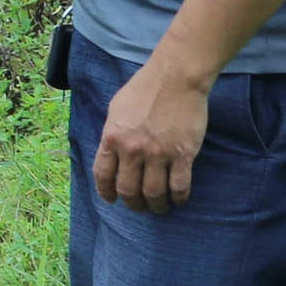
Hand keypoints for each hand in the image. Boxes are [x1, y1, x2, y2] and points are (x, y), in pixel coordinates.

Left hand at [95, 60, 209, 213]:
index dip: (106, 192)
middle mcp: (132, 149)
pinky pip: (179, 186)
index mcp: (112, 137)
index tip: (112, 200)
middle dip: (133, 204)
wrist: (175, 77)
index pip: (103, 175)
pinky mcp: (183, 154)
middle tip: (140, 207)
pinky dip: (178, 198)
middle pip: (128, 190)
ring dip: (156, 206)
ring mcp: (158, 153)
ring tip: (160, 207)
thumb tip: (111, 152)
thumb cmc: (145, 89)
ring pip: (153, 193)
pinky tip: (178, 199)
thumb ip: (113, 133)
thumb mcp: (116, 109)